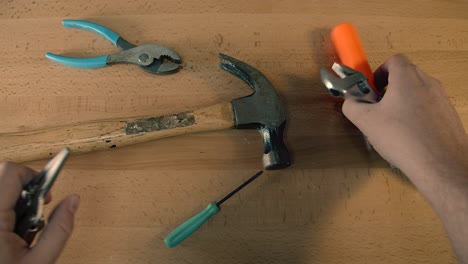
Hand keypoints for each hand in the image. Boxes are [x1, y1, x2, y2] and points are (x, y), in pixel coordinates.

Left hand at [0, 162, 79, 263]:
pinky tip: (7, 233)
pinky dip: (4, 210)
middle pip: (1, 176)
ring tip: (18, 227)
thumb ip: (60, 228)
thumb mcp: (40, 262)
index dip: (32, 177)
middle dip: (23, 189)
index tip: (45, 196)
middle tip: (33, 213)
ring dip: (12, 200)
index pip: (10, 173)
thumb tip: (74, 200)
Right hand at [343, 54, 466, 180]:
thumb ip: (352, 106)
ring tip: (395, 125)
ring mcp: (443, 99)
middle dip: (390, 87)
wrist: (440, 165)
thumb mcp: (366, 122)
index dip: (380, 71)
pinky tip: (412, 137)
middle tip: (379, 107)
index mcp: (407, 78)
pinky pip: (430, 107)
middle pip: (407, 74)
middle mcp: (429, 83)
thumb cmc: (401, 138)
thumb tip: (350, 101)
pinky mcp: (451, 116)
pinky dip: (418, 114)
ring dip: (404, 101)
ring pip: (419, 91)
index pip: (394, 60)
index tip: (372, 89)